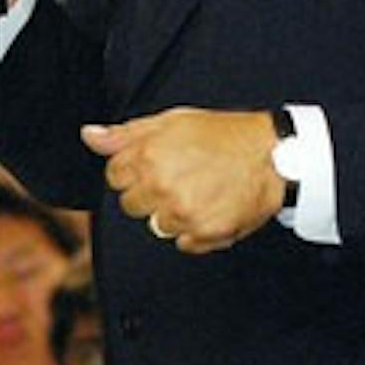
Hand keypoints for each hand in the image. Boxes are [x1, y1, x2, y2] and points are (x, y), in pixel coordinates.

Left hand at [83, 108, 284, 254]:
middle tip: (181, 177)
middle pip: (132, 206)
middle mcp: (162, 187)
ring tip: (201, 191)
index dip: (135, 170)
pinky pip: (184, 243)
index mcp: (149, 156)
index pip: (115, 177)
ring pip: (157, 227)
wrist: (273, 156)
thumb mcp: (172, 121)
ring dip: (174, 214)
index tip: (155, 165)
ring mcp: (183, 214)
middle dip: (151, 193)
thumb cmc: (225, 136)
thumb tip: (91, 136)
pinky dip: (197, 231)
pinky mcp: (205, 234)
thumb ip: (126, 134)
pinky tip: (213, 207)